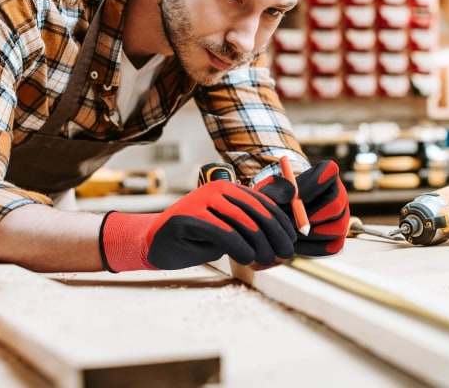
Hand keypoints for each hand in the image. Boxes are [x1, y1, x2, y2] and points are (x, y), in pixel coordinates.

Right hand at [99, 179, 296, 271]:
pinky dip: (239, 247)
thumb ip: (252, 222)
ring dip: (260, 244)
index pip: (263, 202)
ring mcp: (201, 201)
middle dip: (275, 235)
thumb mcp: (229, 228)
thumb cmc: (197, 238)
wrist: (156, 243)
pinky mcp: (188, 217)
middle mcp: (216, 189)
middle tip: (285, 256)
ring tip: (267, 260)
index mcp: (228, 188)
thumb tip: (289, 223)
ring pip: (241, 221)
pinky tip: (245, 259)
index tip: (292, 242)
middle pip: (256, 211)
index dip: (282, 223)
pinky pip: (222, 231)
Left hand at [255, 160, 349, 256]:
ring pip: (335, 228)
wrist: (281, 212)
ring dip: (310, 232)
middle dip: (313, 214)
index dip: (315, 183)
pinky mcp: (338, 239)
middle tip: (292, 221)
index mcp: (326, 173)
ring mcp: (342, 218)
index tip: (296, 195)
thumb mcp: (272, 188)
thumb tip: (291, 195)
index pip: (330, 171)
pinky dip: (311, 247)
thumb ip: (277, 188)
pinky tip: (294, 242)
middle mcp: (339, 194)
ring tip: (289, 231)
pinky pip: (330, 246)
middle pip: (336, 204)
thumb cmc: (277, 196)